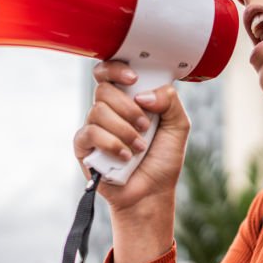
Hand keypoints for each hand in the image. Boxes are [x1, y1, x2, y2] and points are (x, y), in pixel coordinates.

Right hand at [74, 60, 189, 212]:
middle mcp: (108, 111)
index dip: (116, 69)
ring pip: (98, 110)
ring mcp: (94, 128)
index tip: (133, 79)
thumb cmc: (163, 160)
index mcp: (128, 99)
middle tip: (145, 126)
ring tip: (139, 148)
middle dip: (128, 108)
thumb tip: (143, 94)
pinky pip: (90, 133)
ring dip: (124, 130)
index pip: (110, 72)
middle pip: (103, 89)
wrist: (152, 193)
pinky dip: (112, 144)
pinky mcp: (84, 147)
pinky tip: (125, 157)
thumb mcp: (178, 126)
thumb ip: (170, 101)